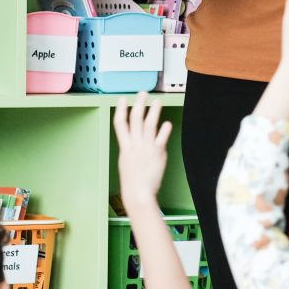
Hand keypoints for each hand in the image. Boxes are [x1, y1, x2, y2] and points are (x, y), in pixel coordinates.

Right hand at [114, 94, 170, 212]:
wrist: (139, 194)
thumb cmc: (133, 182)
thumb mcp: (126, 163)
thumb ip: (131, 150)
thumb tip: (137, 141)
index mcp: (125, 148)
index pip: (120, 124)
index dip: (120, 110)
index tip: (122, 99)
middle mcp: (134, 145)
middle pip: (135, 120)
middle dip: (138, 105)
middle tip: (142, 93)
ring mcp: (146, 149)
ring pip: (149, 125)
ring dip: (153, 111)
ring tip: (157, 101)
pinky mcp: (157, 153)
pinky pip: (161, 138)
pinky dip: (165, 129)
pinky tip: (168, 123)